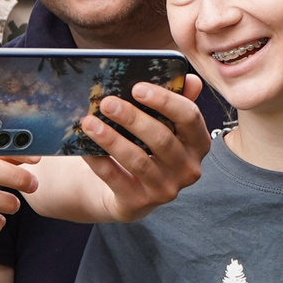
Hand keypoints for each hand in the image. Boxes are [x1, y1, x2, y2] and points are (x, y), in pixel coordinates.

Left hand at [79, 79, 208, 221]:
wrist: (129, 190)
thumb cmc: (148, 148)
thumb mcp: (165, 125)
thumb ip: (176, 102)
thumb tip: (191, 80)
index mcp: (198, 144)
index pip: (189, 117)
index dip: (165, 101)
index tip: (137, 87)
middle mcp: (188, 169)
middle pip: (162, 139)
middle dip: (133, 118)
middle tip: (107, 102)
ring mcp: (165, 190)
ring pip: (138, 161)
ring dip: (111, 139)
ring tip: (89, 122)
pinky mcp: (139, 203)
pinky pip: (115, 178)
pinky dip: (98, 160)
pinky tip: (83, 144)